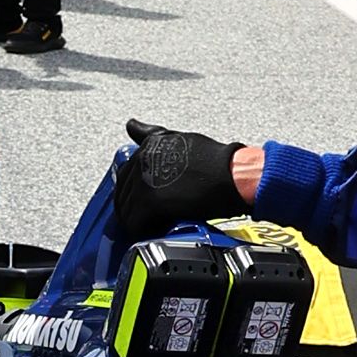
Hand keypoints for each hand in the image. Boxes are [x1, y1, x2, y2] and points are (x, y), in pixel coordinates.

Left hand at [110, 123, 253, 241]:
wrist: (233, 176)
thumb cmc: (216, 160)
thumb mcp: (179, 138)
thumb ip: (151, 134)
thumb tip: (131, 125)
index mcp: (148, 146)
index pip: (125, 173)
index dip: (133, 191)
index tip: (140, 200)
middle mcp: (142, 161)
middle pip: (123, 193)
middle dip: (132, 207)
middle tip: (147, 217)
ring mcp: (145, 182)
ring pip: (127, 210)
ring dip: (137, 220)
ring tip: (152, 225)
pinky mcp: (151, 203)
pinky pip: (136, 223)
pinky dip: (142, 231)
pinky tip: (154, 231)